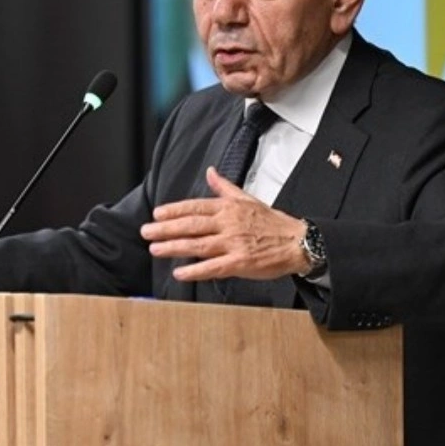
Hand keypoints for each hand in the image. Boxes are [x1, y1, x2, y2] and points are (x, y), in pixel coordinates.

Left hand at [140, 166, 309, 281]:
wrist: (298, 241)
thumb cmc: (273, 222)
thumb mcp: (247, 198)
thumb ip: (225, 187)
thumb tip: (210, 172)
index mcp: (229, 208)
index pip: (196, 206)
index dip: (174, 210)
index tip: (157, 213)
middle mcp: (228, 223)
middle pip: (191, 225)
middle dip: (166, 228)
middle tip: (146, 231)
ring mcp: (233, 243)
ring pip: (198, 245)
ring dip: (174, 247)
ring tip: (155, 249)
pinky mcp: (240, 262)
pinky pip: (213, 267)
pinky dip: (195, 270)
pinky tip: (179, 273)